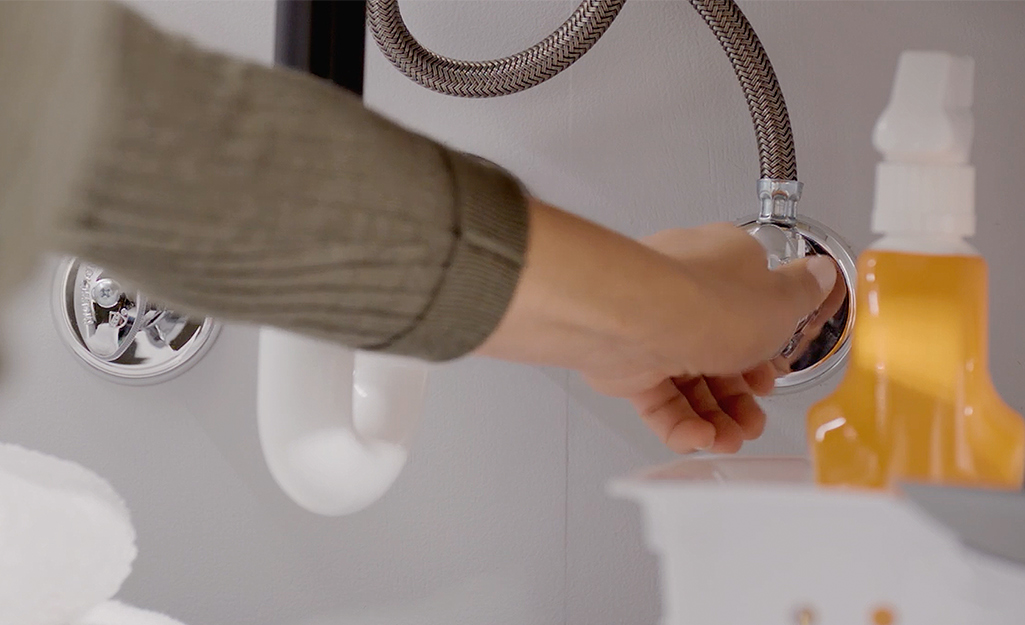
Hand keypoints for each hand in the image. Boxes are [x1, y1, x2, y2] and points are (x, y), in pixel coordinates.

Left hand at [476, 199, 839, 453]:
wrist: (636, 319)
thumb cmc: (704, 301)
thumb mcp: (782, 301)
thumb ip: (803, 293)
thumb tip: (821, 274)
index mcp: (724, 264)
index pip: (752, 303)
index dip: (768, 344)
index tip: (777, 370)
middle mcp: (684, 292)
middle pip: (721, 351)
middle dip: (742, 394)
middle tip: (754, 418)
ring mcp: (653, 327)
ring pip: (689, 380)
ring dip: (715, 417)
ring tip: (730, 439)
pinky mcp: (628, 361)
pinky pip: (658, 400)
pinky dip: (680, 424)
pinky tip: (698, 438)